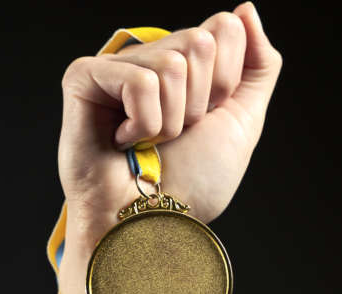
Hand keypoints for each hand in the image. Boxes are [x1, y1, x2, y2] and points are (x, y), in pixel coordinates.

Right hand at [57, 1, 280, 246]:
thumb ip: (258, 64)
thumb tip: (245, 8)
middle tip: (176, 134)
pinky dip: (144, 124)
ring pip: (174, 65)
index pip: (225, 28)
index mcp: (188, 66)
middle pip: (201, 41)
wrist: (155, 224)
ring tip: (149, 143)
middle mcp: (152, 60)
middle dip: (202, 102)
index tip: (207, 119)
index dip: (228, 81)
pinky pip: (140, 81)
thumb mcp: (244, 120)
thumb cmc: (193, 182)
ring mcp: (116, 67)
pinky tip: (123, 142)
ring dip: (173, 120)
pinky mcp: (83, 78)